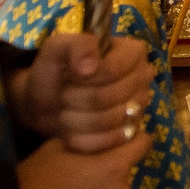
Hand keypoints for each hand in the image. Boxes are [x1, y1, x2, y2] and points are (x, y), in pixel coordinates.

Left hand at [6, 32, 156, 153]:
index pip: (113, 70)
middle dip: (78, 99)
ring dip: (77, 120)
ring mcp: (140, 107)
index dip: (85, 78)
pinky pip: (109, 142)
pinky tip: (71, 132)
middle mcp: (144, 78)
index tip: (69, 76)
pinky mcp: (131, 133)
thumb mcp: (57, 49)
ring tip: (65, 113)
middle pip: (111, 97)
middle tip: (64, 96)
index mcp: (133, 52)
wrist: (45, 102)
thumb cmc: (55, 71)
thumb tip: (90, 67)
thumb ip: (75, 46)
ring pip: (109, 121)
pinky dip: (82, 140)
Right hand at [12, 132, 149, 188]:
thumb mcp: (56, 147)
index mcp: (113, 166)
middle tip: (83, 179)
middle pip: (125, 177)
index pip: (142, 145)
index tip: (128, 142)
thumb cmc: (33, 179)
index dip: (135, 141)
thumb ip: (83, 142)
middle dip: (109, 175)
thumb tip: (94, 139)